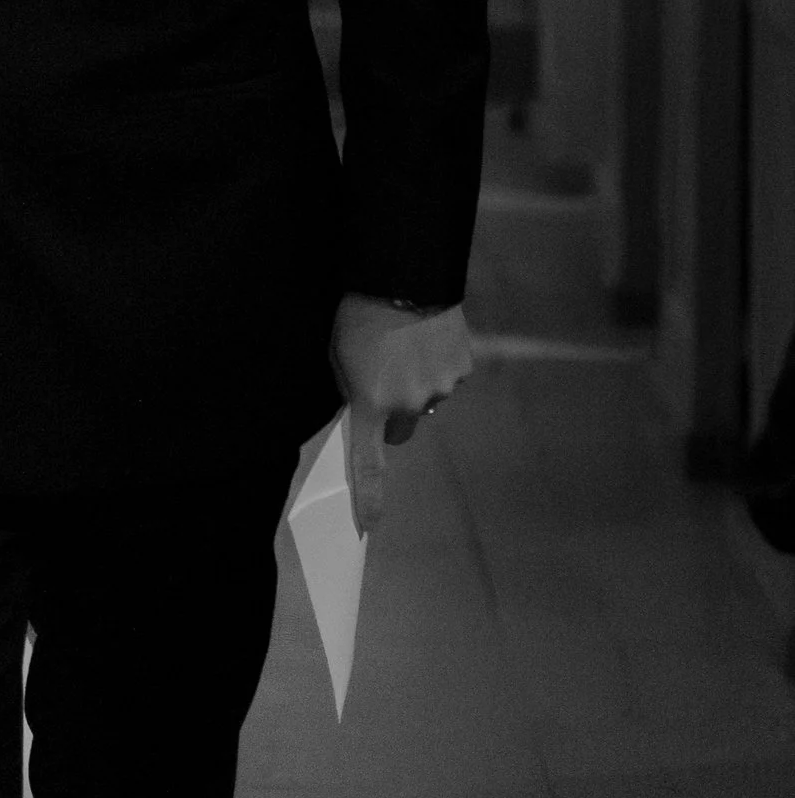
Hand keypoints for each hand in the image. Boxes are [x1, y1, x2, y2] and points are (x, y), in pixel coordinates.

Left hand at [330, 294, 473, 534]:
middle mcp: (408, 405)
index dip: (370, 497)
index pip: (368, 464)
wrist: (401, 272)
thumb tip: (364, 403)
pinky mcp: (462, 368)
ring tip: (406, 341)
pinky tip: (428, 333)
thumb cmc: (356, 311)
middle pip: (403, 426)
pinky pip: (448, 375)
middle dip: (395, 410)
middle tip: (386, 373)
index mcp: (370, 404)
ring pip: (428, 398)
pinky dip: (439, 362)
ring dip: (418, 380)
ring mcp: (439, 388)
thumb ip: (350, 387)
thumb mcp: (337, 353)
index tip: (370, 525)